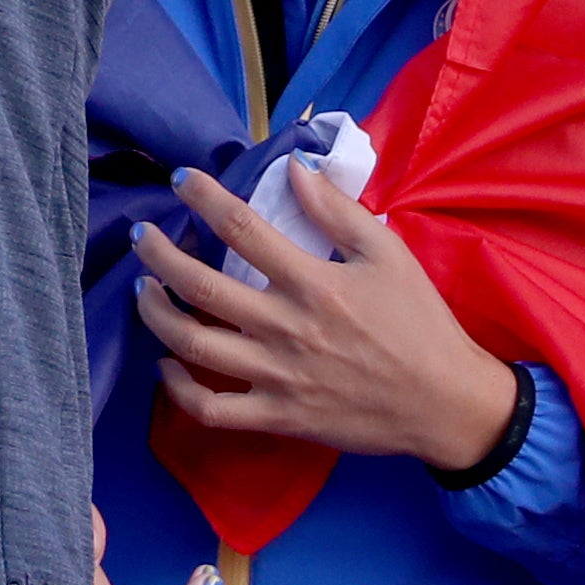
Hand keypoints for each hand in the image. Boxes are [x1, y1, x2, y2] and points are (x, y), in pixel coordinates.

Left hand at [134, 164, 515, 471]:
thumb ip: (338, 212)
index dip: (204, 198)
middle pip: (200, 286)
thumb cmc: (419, 323)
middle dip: (158, 255)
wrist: (444, 404)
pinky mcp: (277, 416)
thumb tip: (295, 168)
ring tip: (143, 290)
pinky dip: (177, 388)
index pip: (243, 229)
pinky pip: (211, 408)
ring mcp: (276, 377)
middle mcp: (286, 328)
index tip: (181, 179)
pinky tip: (166, 362)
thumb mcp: (389, 255)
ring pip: (193, 344)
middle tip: (140, 235)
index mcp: (313, 284)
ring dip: (156, 313)